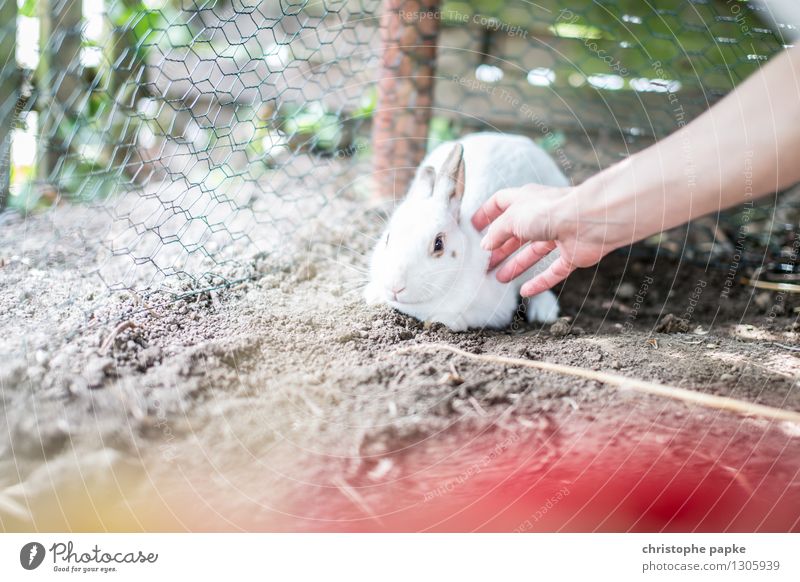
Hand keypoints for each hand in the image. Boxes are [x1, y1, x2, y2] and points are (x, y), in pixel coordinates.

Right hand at [472, 184, 616, 296]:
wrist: (590, 221)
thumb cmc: (548, 211)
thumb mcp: (512, 219)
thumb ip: (496, 232)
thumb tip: (485, 244)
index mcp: (526, 200)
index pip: (501, 203)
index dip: (486, 213)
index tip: (473, 227)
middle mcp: (541, 216)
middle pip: (516, 232)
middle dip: (500, 247)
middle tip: (484, 263)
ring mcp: (558, 235)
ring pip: (533, 252)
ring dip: (516, 265)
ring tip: (499, 278)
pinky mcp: (572, 254)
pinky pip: (553, 270)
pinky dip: (540, 282)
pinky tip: (525, 292)